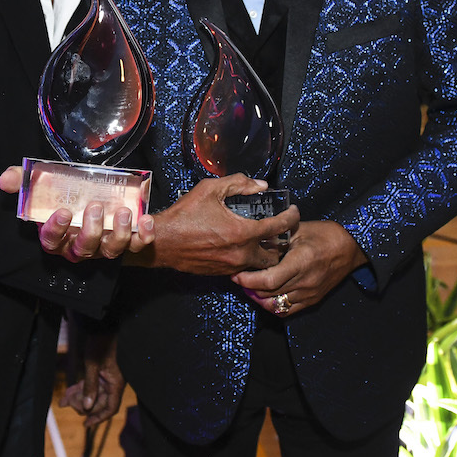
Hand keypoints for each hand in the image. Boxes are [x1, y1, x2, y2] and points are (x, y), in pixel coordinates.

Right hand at [0, 166, 154, 261]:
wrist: (92, 197)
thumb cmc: (65, 196)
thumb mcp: (43, 186)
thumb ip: (23, 182)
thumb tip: (4, 179)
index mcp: (57, 236)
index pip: (51, 240)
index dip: (56, 229)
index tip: (63, 212)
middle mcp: (79, 245)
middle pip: (84, 248)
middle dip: (91, 230)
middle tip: (96, 207)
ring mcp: (103, 246)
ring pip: (110, 250)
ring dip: (118, 233)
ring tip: (123, 212)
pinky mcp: (125, 242)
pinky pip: (136, 245)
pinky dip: (143, 236)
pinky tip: (146, 220)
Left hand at [60, 328, 124, 427]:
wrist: (102, 328)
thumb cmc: (100, 344)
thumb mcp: (92, 365)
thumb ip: (90, 387)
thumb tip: (87, 406)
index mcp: (116, 383)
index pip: (110, 408)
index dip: (99, 418)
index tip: (86, 424)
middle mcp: (113, 383)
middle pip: (98, 402)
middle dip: (82, 404)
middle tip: (67, 403)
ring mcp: (107, 379)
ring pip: (92, 394)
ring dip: (78, 397)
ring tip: (63, 399)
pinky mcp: (101, 373)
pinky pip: (91, 385)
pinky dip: (80, 388)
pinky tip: (69, 391)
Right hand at [137, 175, 299, 274]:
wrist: (162, 241)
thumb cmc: (184, 215)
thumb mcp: (210, 189)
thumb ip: (238, 183)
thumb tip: (260, 185)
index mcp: (244, 232)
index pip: (280, 226)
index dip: (292, 217)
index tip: (294, 212)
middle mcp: (242, 253)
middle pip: (276, 253)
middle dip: (281, 242)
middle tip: (280, 230)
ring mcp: (233, 266)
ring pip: (260, 264)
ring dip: (266, 253)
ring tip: (263, 240)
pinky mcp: (222, 273)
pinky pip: (244, 268)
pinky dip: (248, 259)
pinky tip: (241, 247)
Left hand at [232, 221, 365, 316]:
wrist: (351, 248)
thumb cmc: (325, 235)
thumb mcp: (300, 229)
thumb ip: (277, 236)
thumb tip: (255, 239)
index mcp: (301, 262)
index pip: (268, 280)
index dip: (248, 280)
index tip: (236, 274)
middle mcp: (304, 281)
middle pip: (268, 294)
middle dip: (248, 288)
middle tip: (237, 278)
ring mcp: (309, 294)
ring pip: (275, 305)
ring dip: (258, 298)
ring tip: (249, 287)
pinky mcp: (312, 301)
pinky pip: (287, 311)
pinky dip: (272, 306)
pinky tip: (264, 296)